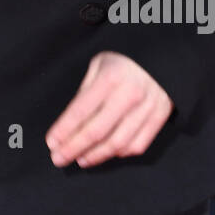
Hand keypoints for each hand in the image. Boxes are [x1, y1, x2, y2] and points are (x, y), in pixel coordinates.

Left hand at [45, 51, 173, 167]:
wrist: (164, 55)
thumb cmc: (124, 59)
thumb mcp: (99, 64)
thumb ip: (86, 91)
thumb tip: (70, 123)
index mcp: (110, 78)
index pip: (81, 111)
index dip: (64, 130)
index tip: (51, 143)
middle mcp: (129, 95)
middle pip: (97, 132)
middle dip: (74, 148)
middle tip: (58, 158)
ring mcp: (147, 108)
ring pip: (117, 143)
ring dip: (95, 156)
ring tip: (80, 160)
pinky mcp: (160, 117)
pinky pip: (138, 145)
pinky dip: (119, 154)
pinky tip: (106, 154)